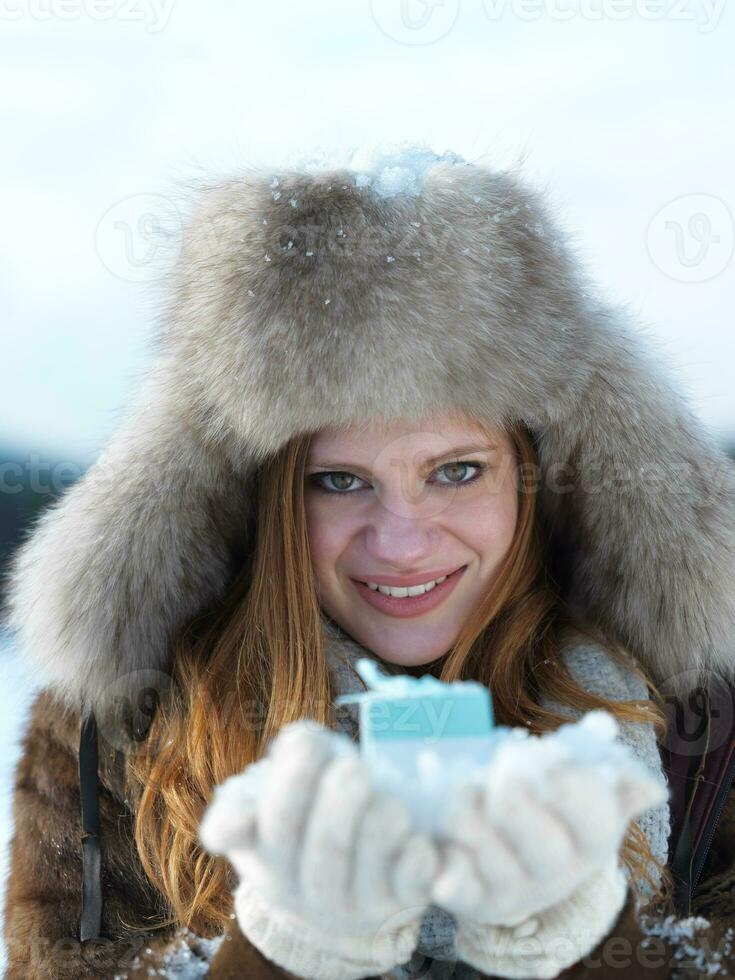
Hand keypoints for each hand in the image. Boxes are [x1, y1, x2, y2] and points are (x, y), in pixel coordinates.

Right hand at [199, 719, 439, 977]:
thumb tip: (234, 825)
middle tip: (354, 768)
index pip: (274, 822)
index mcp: (267, 855)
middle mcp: (305, 890)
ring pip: (370, 867)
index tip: (308, 739)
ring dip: (382, 823)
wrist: (340, 875)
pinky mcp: (397, 905)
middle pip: (327, 847)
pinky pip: (409, 887)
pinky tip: (417, 837)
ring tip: (388, 797)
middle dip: (343, 800)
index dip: (294, 779)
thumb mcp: (266, 797)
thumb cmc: (303, 814)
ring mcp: (353, 904)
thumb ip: (245, 796)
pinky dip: (416, 858)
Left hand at [431, 710, 667, 928]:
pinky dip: (450, 877)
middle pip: (544, 848)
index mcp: (589, 844)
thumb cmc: (541, 813)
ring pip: (494, 860)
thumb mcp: (575, 795)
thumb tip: (649, 787)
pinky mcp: (471, 901)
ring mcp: (513, 892)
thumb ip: (609, 783)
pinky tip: (442, 868)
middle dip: (519, 803)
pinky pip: (459, 890)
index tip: (553, 760)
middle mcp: (555, 875)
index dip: (577, 792)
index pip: (596, 824)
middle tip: (500, 769)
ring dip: (472, 816)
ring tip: (462, 785)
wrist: (502, 863)